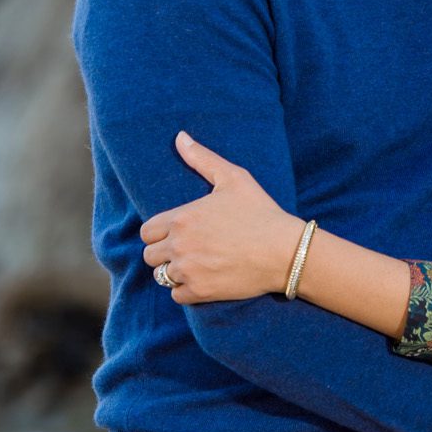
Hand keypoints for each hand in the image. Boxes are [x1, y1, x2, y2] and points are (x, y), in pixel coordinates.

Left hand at [139, 132, 302, 302]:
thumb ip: (202, 158)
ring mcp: (188, 270)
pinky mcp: (200, 291)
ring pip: (161, 276)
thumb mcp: (234, 178)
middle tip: (187, 251)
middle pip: (149, 256)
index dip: (159, 233)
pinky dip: (186, 290)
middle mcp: (179, 245)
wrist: (285, 251)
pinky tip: (204, 280)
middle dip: (164, 254)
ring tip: (196, 265)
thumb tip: (180, 137)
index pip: (146, 232)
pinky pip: (177, 295)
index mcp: (181, 218)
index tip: (177, 234)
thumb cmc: (261, 212)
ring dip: (174, 272)